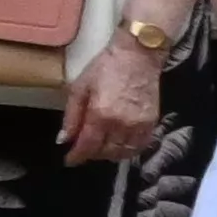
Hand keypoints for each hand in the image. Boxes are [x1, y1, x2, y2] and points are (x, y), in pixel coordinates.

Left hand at [61, 36, 162, 165]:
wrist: (138, 56)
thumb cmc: (105, 67)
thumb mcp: (80, 88)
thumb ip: (71, 116)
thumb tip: (64, 139)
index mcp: (101, 115)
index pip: (87, 146)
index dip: (77, 156)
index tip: (69, 160)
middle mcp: (122, 124)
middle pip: (105, 152)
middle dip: (92, 154)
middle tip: (83, 150)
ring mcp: (140, 125)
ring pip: (123, 153)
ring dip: (109, 154)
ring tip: (99, 148)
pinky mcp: (152, 123)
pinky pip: (139, 146)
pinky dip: (128, 150)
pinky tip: (118, 145)